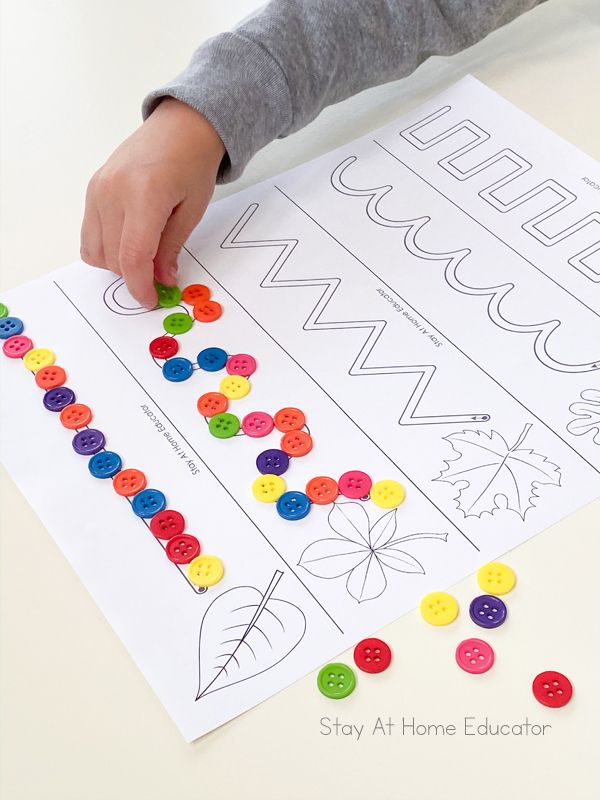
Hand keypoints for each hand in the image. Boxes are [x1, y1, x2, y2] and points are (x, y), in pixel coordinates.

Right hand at [80, 98, 224, 306]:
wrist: (179, 127)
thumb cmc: (192, 163)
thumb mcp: (192, 210)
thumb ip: (172, 247)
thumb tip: (162, 279)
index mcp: (144, 194)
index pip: (132, 256)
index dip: (140, 286)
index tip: (150, 299)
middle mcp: (113, 191)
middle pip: (114, 258)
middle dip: (135, 276)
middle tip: (159, 277)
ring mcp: (97, 189)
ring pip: (96, 251)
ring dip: (118, 265)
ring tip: (145, 257)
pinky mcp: (92, 189)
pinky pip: (89, 234)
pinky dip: (106, 248)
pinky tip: (128, 243)